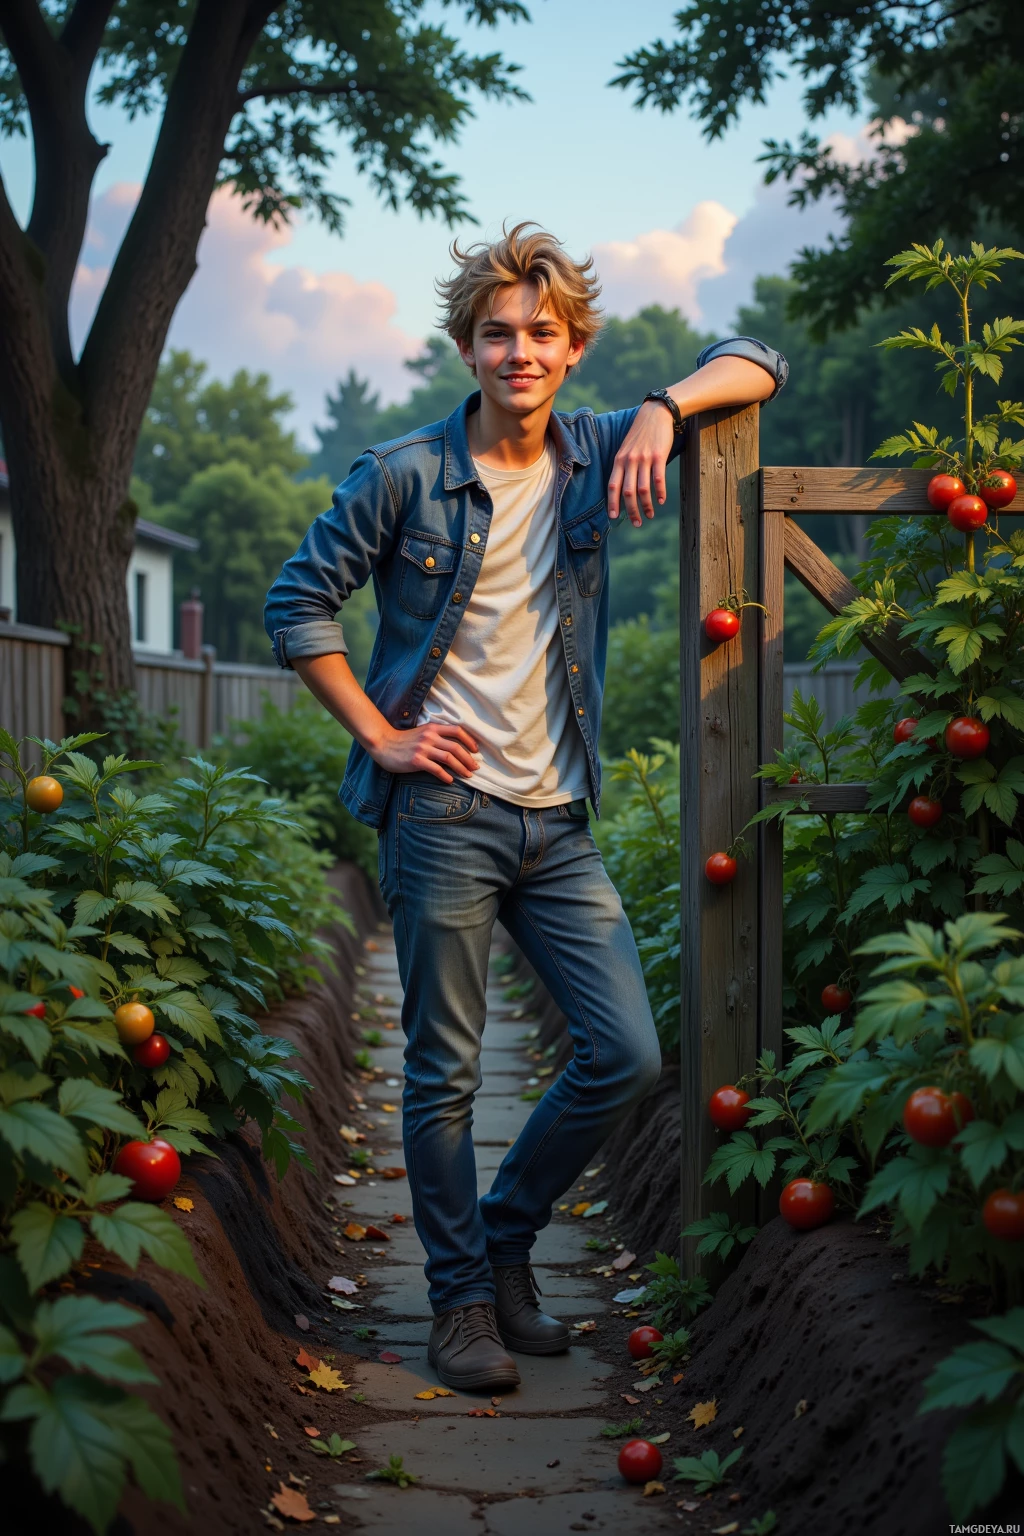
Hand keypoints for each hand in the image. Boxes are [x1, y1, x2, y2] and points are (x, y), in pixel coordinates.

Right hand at [372, 719, 481, 782]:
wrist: (384, 744)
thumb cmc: (404, 740)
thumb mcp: (422, 732)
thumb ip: (437, 736)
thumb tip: (455, 747)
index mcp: (433, 728)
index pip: (457, 731)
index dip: (470, 741)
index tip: (476, 750)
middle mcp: (429, 737)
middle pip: (456, 747)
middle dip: (468, 759)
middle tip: (475, 768)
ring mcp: (423, 749)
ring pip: (449, 758)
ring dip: (461, 768)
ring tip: (468, 775)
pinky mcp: (417, 761)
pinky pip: (436, 769)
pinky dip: (446, 776)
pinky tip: (450, 780)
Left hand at [607, 400, 676, 523]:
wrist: (655, 414)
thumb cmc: (640, 434)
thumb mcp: (626, 448)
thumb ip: (623, 466)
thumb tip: (623, 488)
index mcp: (619, 460)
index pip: (612, 486)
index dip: (612, 503)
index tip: (613, 517)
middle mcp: (629, 460)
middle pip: (628, 492)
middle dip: (631, 511)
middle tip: (637, 523)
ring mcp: (644, 458)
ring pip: (643, 489)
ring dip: (646, 506)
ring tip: (650, 515)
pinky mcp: (658, 456)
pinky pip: (658, 479)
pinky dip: (660, 492)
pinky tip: (662, 500)